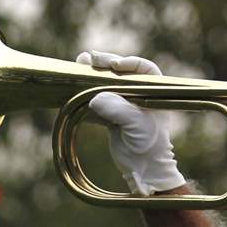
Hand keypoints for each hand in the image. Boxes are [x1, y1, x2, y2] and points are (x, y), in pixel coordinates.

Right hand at [76, 51, 185, 194]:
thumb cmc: (149, 144)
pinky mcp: (111, 115)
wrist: (144, 168)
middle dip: (105, 64)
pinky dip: (85, 94)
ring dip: (92, 76)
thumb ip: (117, 109)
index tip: (115, 66)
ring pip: (106, 84)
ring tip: (79, 63)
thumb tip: (95, 98)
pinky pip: (97, 100)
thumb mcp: (136, 124)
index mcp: (153, 92)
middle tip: (91, 58)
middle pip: (121, 73)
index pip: (143, 69)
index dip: (129, 63)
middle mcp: (139, 94)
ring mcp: (124, 104)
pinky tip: (73, 87)